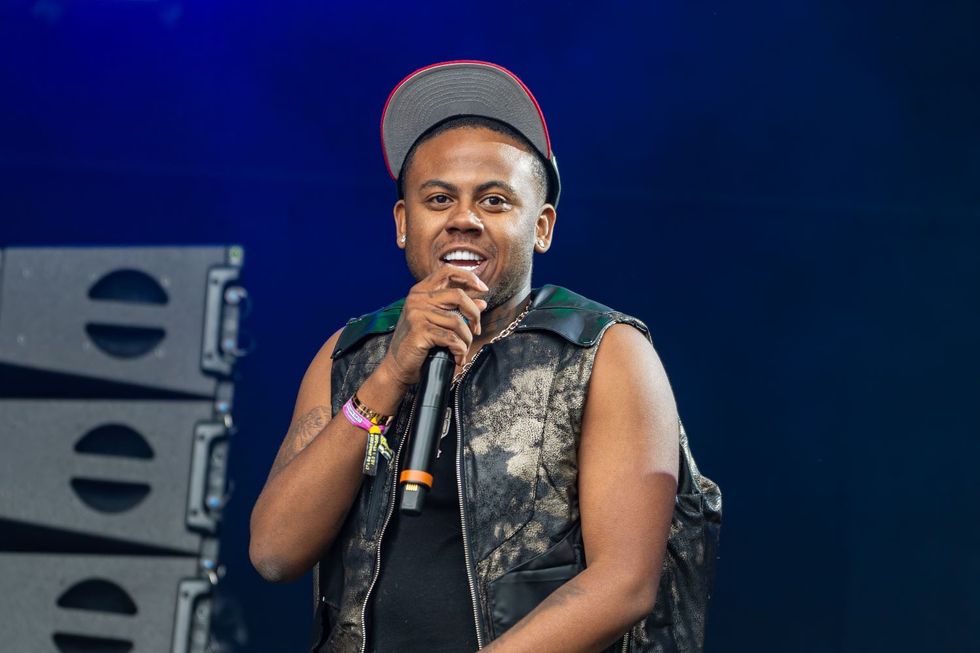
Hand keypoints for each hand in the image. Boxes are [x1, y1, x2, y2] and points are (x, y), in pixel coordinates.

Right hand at [380, 267, 488, 386]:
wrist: (398, 367)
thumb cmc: (419, 344)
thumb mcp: (438, 322)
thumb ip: (458, 310)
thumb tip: (482, 302)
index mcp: (421, 291)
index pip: (447, 271)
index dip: (469, 277)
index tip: (483, 288)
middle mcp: (417, 298)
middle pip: (459, 296)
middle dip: (474, 314)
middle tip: (476, 330)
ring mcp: (417, 313)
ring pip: (458, 321)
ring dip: (466, 339)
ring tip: (463, 350)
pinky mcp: (419, 330)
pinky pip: (451, 338)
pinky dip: (459, 350)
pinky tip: (457, 357)